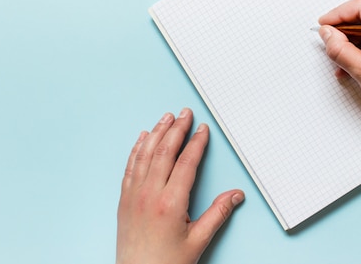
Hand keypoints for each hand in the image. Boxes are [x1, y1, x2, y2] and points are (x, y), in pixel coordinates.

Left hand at [116, 109, 243, 263]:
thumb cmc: (166, 263)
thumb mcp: (198, 240)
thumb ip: (218, 214)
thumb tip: (236, 195)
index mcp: (170, 203)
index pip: (186, 163)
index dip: (196, 143)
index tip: (202, 129)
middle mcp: (149, 195)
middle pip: (164, 152)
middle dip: (176, 129)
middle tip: (185, 113)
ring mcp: (134, 196)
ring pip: (145, 155)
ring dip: (157, 133)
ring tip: (166, 118)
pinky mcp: (124, 200)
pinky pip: (130, 167)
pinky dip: (137, 149)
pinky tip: (142, 138)